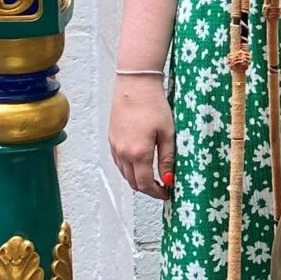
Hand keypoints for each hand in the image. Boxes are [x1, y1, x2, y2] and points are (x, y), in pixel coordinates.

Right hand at [110, 75, 175, 199]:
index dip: (157, 193)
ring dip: (137, 180)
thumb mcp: (168, 133)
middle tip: (162, 187)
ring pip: (124, 174)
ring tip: (153, 176)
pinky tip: (140, 164)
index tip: (167, 193)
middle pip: (133, 182)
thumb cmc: (154, 106)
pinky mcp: (111, 140)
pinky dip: (129, 169)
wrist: (135, 86)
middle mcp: (123, 154)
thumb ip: (167, 158)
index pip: (145, 184)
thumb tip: (169, 179)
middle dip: (148, 189)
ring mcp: (115, 147)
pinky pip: (119, 163)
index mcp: (138, 154)